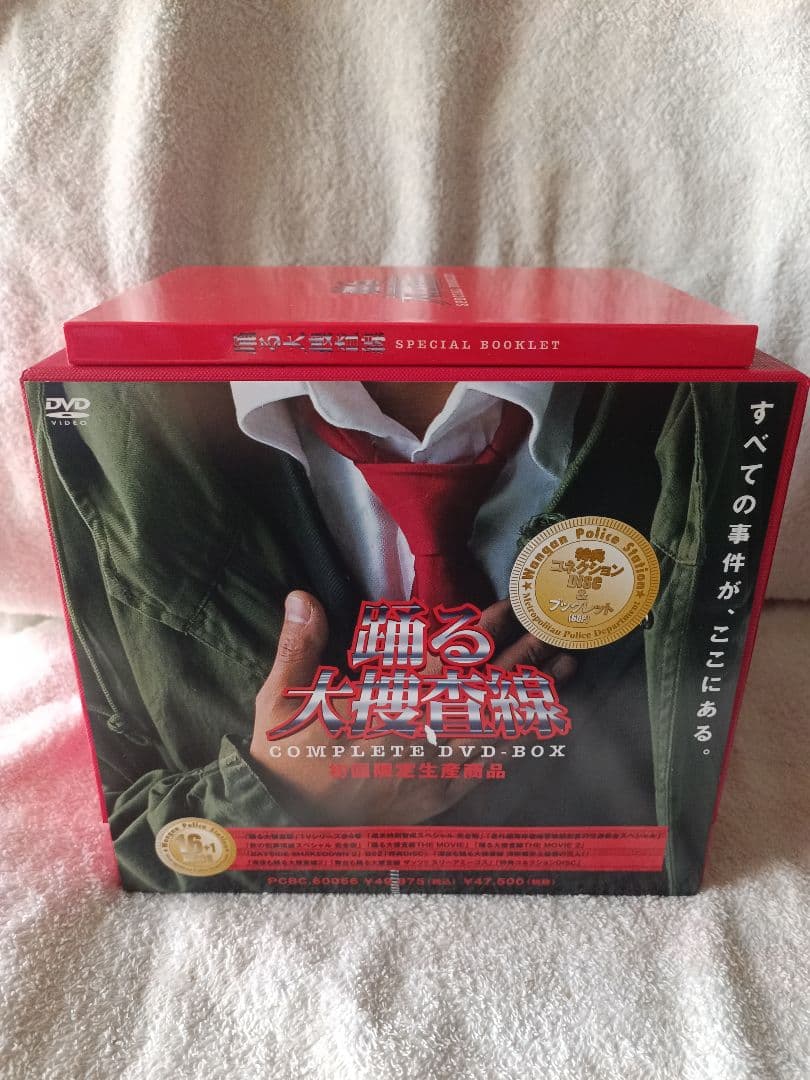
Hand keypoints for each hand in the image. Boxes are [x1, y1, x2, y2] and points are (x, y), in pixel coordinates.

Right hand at [249, 591, 575, 824]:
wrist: (287, 826)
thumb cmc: (286, 759)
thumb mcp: (279, 702)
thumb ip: (298, 649)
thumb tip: (300, 596)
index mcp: (383, 712)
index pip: (442, 667)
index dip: (479, 635)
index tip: (507, 609)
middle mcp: (417, 742)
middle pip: (482, 693)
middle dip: (521, 656)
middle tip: (553, 629)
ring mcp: (433, 772)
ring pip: (493, 727)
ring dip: (529, 694)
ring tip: (564, 666)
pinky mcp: (438, 795)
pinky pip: (487, 763)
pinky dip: (516, 737)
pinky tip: (540, 720)